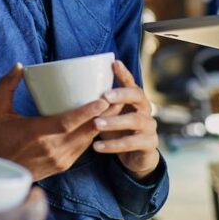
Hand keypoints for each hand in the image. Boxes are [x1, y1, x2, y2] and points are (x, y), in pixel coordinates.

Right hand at [0, 63, 115, 181]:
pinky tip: (100, 123)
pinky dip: (92, 135)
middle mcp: (53, 148)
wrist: (0, 171)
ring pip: (88, 140)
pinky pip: (83, 148)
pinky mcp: (64, 166)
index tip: (103, 99)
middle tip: (118, 98)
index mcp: (38, 133)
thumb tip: (18, 65)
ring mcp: (60, 159)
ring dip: (102, 125)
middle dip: (105, 115)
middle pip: (86, 131)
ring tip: (115, 108)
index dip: (88, 111)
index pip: (69, 122)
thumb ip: (6, 86)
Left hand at [92, 60, 159, 178]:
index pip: (130, 82)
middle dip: (121, 95)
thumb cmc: (117, 129)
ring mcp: (149, 126)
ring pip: (135, 120)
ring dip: (115, 122)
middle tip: (104, 97)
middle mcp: (145, 109)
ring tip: (96, 124)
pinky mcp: (149, 144)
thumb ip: (98, 103)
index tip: (113, 63)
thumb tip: (69, 89)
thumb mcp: (108, 114)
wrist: (136, 156)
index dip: (123, 73)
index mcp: (134, 98)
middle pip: (138, 96)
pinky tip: (97, 146)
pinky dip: (113, 145)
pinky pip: (132, 143)